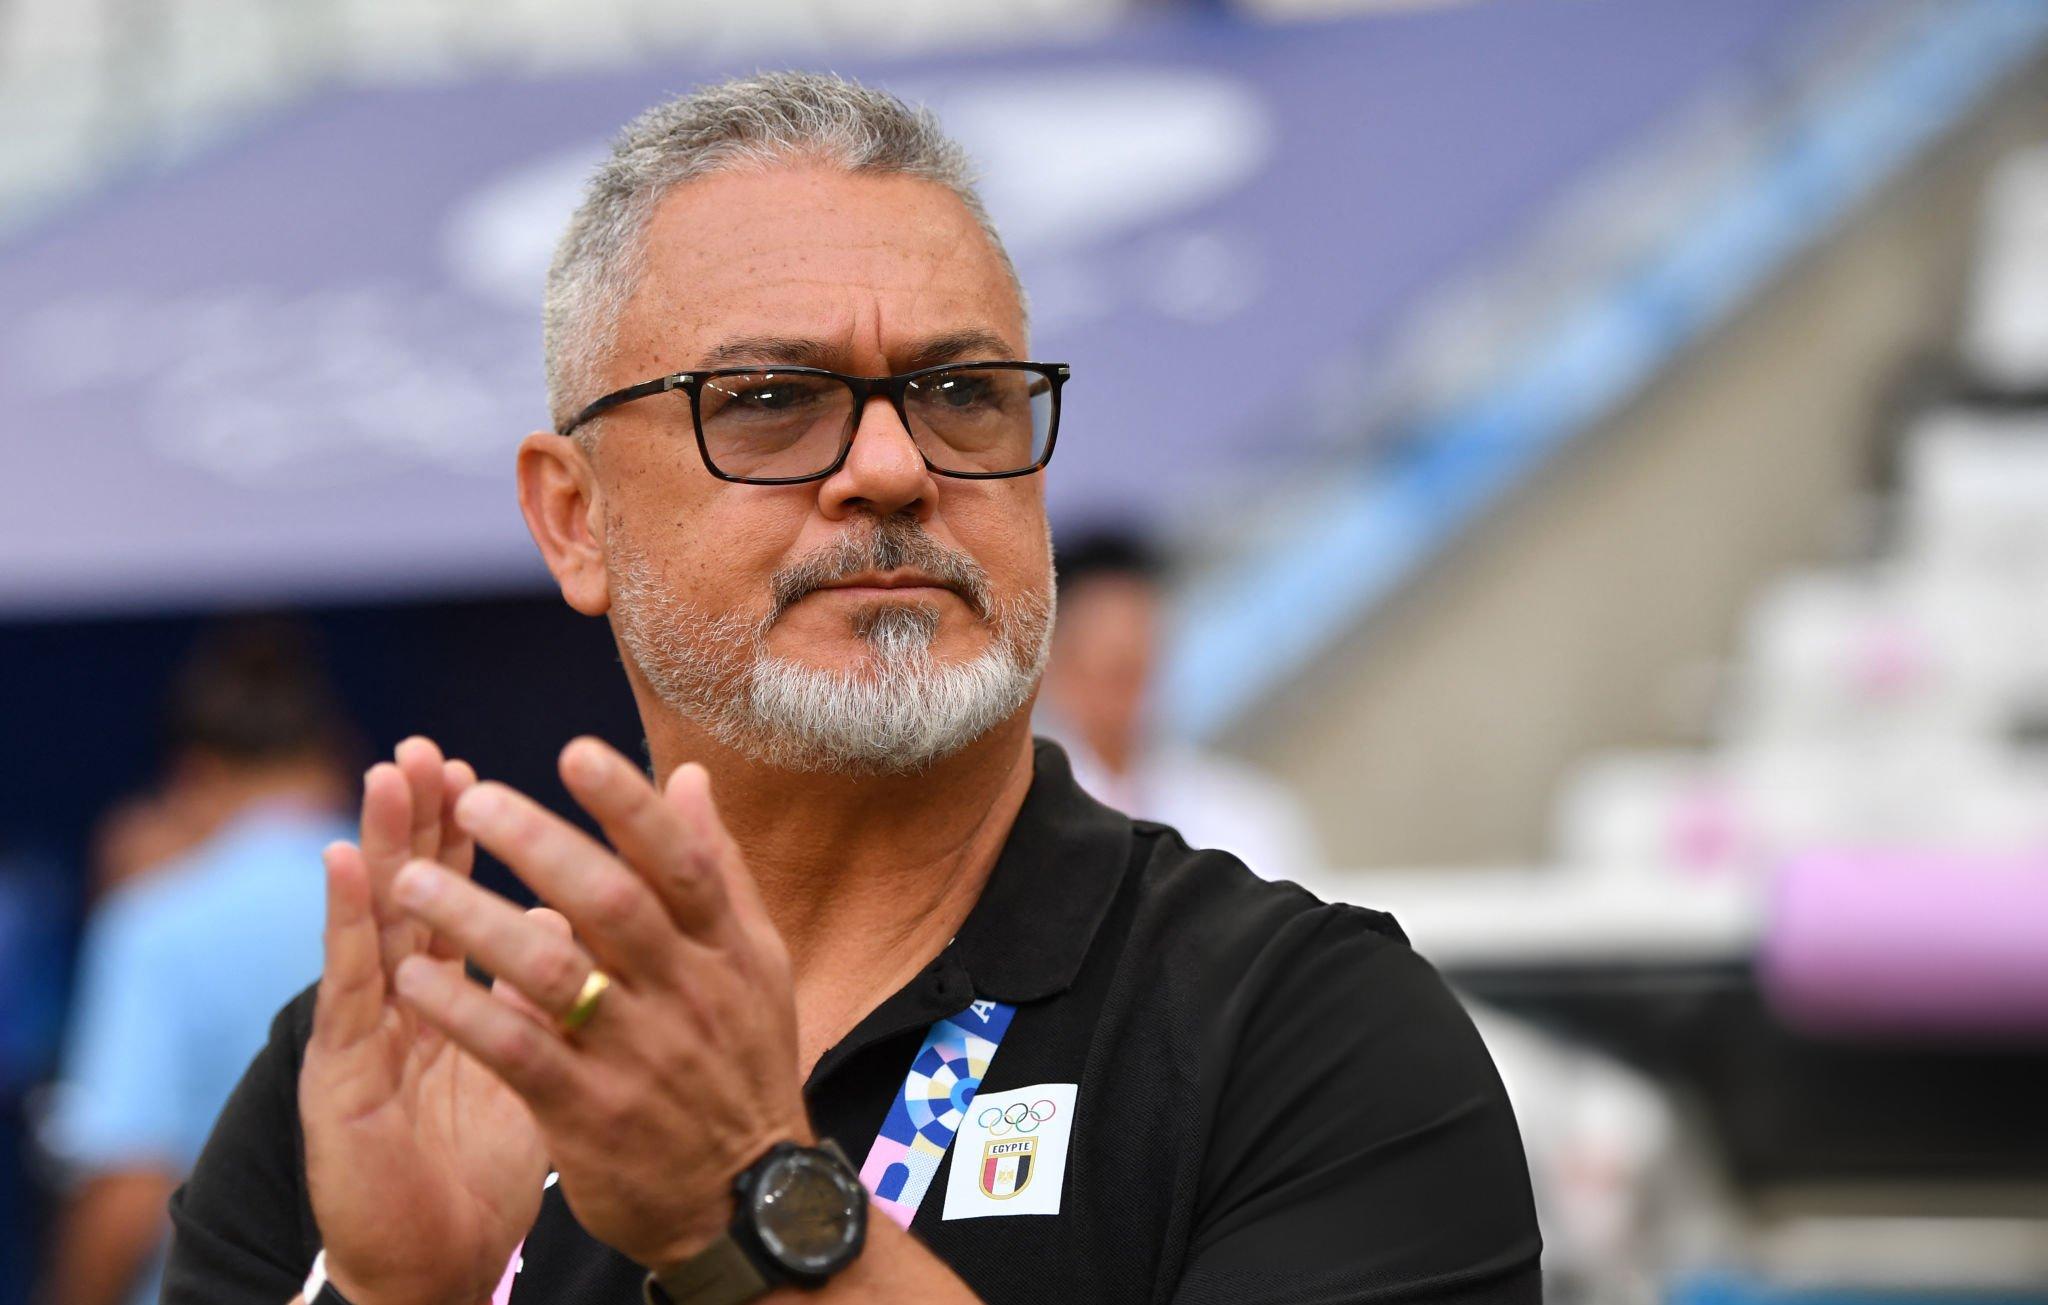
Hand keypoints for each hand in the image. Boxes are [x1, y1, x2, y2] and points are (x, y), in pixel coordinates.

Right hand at [300, 738, 551, 1304]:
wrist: (438, 1259)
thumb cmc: (477, 1161)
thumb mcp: (526, 1059)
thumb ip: (540, 985)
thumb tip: (568, 913)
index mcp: (455, 996)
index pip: (463, 897)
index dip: (469, 837)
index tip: (482, 766)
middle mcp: (407, 1002)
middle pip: (416, 893)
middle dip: (422, 819)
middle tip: (427, 746)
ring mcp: (371, 1032)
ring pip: (378, 920)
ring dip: (381, 843)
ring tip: (387, 775)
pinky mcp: (342, 1073)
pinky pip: (349, 986)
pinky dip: (347, 919)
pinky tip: (345, 863)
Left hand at [385, 737, 810, 1272]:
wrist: (744, 1202)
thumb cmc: (741, 1066)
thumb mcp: (754, 967)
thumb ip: (719, 871)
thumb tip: (688, 777)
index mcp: (725, 949)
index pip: (682, 862)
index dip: (628, 805)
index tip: (574, 751)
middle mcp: (686, 993)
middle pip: (612, 903)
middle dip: (538, 845)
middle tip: (470, 801)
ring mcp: (637, 1055)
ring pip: (551, 971)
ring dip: (476, 920)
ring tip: (408, 882)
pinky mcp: (589, 1113)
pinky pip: (517, 1051)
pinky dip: (464, 1011)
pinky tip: (413, 978)